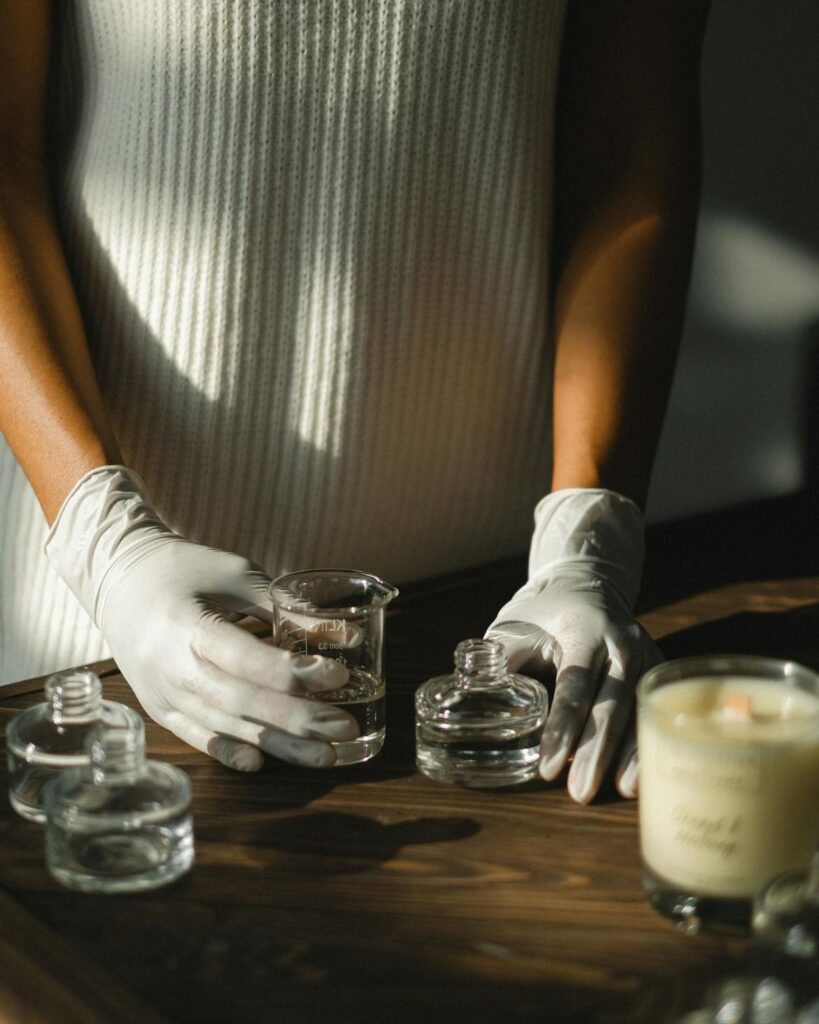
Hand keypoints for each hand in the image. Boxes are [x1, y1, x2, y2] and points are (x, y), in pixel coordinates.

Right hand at [45, 466, 357, 769]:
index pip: (246, 658)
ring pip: (225, 727)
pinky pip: (197, 739)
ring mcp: (162, 694)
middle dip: (297, 719)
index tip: (337, 675)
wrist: (118, 580)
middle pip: (241, 701)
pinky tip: (262, 764)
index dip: (293, 672)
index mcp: (188, 625)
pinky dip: (229, 753)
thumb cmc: (184, 569)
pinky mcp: (160, 710)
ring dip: (278, 744)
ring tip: (324, 754)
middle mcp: (172, 666)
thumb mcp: (235, 574)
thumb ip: (285, 607)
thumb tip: (346, 637)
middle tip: (343, 727)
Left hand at [486, 488, 660, 803]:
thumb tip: (467, 705)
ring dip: (629, 754)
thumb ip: (496, 664)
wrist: (586, 584)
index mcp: (582, 629)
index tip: (548, 767)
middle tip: (580, 793)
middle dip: (596, 751)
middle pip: (611, 704)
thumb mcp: (512, 628)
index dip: (561, 727)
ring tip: (619, 791)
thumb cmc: (541, 613)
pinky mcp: (657, 668)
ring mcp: (644, 654)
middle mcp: (620, 642)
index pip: (573, 685)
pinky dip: (648, 744)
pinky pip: (656, 710)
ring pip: (640, 710)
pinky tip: (640, 777)